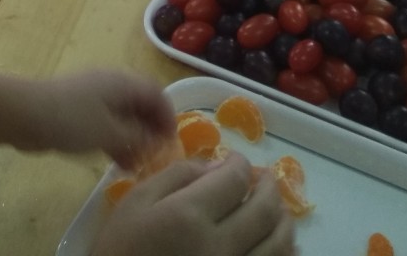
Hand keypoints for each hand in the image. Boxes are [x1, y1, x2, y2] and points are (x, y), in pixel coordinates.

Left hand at [18, 71, 176, 166]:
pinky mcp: (79, 112)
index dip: (168, 118)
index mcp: (124, 84)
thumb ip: (137, 136)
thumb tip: (156, 140)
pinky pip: (106, 124)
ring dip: (133, 139)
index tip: (171, 144)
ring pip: (123, 117)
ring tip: (137, 166)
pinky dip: (115, 140)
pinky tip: (116, 164)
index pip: (157, 95)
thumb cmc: (71, 120)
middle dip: (150, 131)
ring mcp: (95, 98)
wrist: (24, 113)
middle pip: (141, 105)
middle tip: (155, 158)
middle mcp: (113, 86)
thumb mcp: (110, 131)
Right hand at [92, 152, 295, 255]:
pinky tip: (279, 243)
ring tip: (277, 208)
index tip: (235, 161)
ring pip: (279, 243)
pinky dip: (284, 252)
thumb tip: (216, 166)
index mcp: (190, 216)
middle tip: (265, 178)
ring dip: (284, 219)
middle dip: (269, 186)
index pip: (235, 178)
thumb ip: (177, 176)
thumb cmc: (122, 249)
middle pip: (265, 209)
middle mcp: (220, 246)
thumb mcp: (136, 203)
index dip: (240, 163)